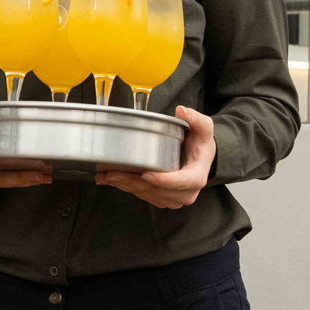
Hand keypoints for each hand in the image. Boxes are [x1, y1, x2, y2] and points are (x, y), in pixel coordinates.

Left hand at [96, 106, 215, 208]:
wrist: (200, 158)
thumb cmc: (200, 144)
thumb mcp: (203, 129)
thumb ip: (195, 119)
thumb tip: (182, 110)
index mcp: (196, 177)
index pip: (181, 182)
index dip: (163, 180)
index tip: (146, 174)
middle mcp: (185, 193)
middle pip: (157, 190)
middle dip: (133, 182)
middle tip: (112, 173)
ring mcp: (172, 199)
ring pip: (146, 195)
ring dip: (125, 186)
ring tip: (106, 176)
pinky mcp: (162, 199)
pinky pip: (142, 196)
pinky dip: (126, 187)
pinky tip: (111, 179)